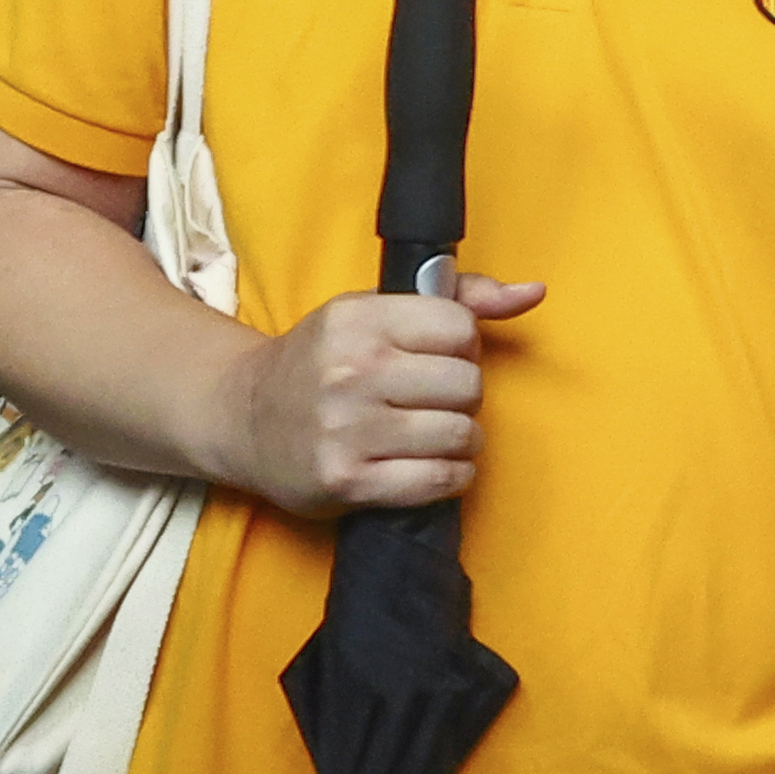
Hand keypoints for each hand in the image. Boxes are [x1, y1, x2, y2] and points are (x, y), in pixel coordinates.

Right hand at [214, 274, 541, 515]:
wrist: (242, 419)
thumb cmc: (322, 362)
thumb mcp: (372, 313)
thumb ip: (458, 297)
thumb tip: (533, 293)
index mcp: (357, 319)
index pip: (460, 328)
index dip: (463, 346)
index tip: (440, 357)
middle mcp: (350, 371)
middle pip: (467, 384)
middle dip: (463, 395)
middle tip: (434, 400)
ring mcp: (347, 429)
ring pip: (460, 434)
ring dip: (461, 439)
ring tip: (435, 434)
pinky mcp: (348, 480)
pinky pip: (438, 480)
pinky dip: (452, 476)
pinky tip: (433, 465)